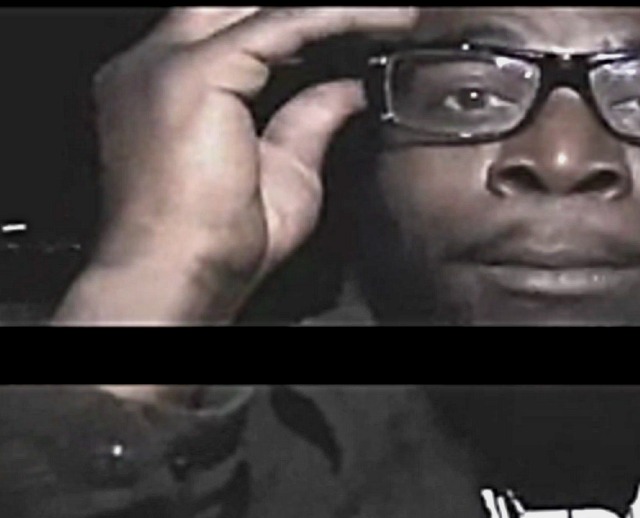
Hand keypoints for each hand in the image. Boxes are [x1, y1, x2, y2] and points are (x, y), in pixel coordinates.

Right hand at [55, 7, 417, 324]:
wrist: (178, 278)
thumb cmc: (216, 247)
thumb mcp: (284, 173)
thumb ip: (310, 120)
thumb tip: (348, 88)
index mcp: (161, 89)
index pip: (235, 31)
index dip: (298, 26)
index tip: (357, 32)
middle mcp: (152, 66)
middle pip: (238, 5)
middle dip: (311, 9)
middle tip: (382, 16)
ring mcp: (166, 62)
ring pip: (264, 7)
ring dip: (339, 10)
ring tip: (397, 15)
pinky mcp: (196, 72)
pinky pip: (285, 24)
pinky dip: (342, 18)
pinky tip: (386, 22)